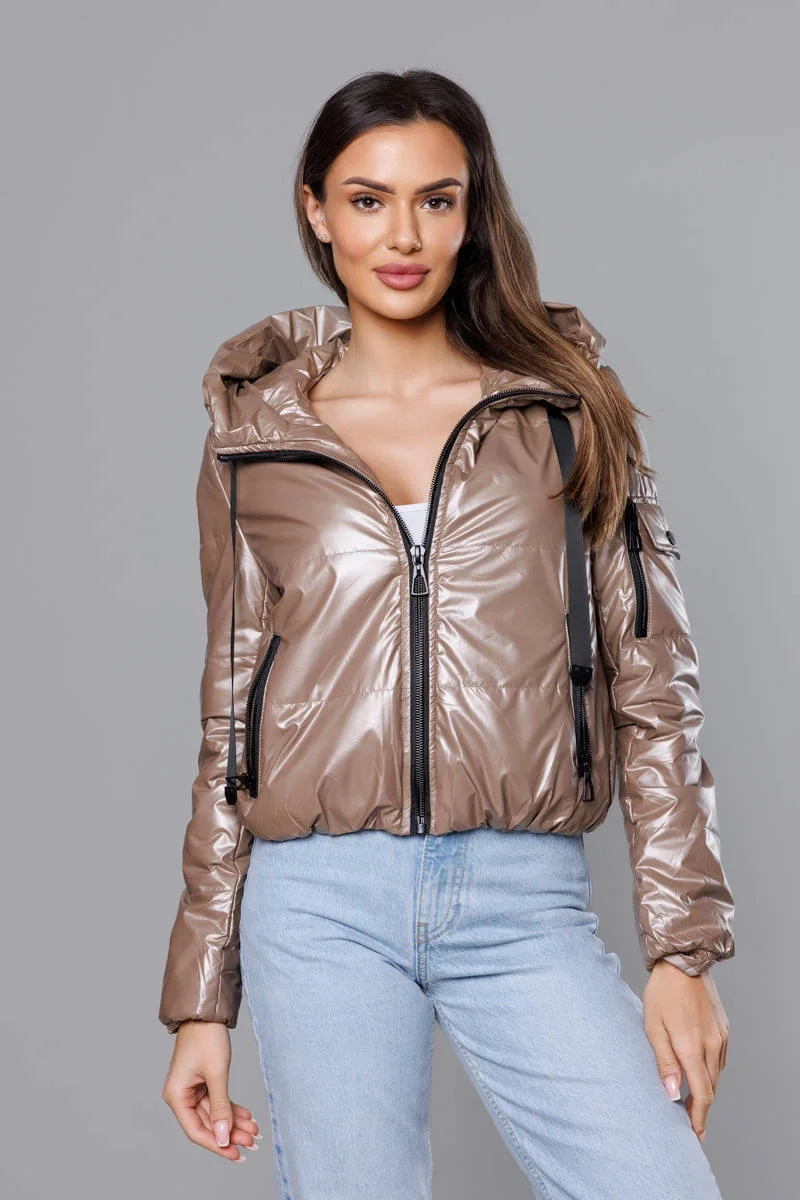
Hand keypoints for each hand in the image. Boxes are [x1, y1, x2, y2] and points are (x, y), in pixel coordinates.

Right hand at [161, 1019, 260, 1161]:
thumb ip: (221, 1108)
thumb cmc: (206, 1039)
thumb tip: (223, 1138)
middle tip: (253, 1141)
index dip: (217, 1144)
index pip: (196, 1130)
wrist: (207, 1013)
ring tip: (255, 1131)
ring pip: (215, 1113)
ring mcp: (192, 1089)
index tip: (236, 1154)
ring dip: (234, 1122)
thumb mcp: (217, 1075)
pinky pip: (217, 1101)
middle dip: (230, 1133)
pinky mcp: (202, 1082)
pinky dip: (231, 1109)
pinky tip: (248, 1117)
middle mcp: (181, 1096)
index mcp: (176, 1096)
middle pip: (208, 1123)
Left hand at [643, 960, 729, 1143]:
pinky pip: (719, 1058)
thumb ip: (663, 1062)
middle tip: (691, 1126)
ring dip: (706, 1090)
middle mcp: (712, 1046)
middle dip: (701, 1109)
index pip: (701, 1095)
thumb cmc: (662, 992)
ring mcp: (721, 1037)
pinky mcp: (723, 1029)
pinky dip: (710, 1071)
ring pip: (716, 1074)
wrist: (683, 962)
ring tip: (692, 1103)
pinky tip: (698, 1072)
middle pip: (711, 1088)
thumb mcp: (653, 1027)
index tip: (694, 1135)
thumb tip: (671, 1094)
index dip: (698, 1118)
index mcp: (693, 1048)